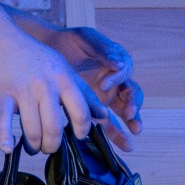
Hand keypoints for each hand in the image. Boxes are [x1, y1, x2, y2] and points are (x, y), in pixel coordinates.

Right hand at [0, 32, 92, 153]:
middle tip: (49, 147)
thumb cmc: (36, 58)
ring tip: (33, 147)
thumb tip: (104, 115)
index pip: (81, 112)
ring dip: (33, 145)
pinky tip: (7, 148)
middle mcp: (46, 86)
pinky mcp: (3, 94)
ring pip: (32, 128)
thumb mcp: (64, 70)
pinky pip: (3, 120)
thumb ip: (84, 93)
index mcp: (64, 80)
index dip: (82, 129)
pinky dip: (4, 137)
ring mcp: (23, 90)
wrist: (2, 41)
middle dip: (52, 144)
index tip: (77, 137)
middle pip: (54, 127)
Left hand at [40, 26, 142, 149]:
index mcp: (116, 65)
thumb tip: (118, 64)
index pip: (125, 74)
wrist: (50, 50)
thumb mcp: (87, 39)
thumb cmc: (70, 42)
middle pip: (131, 95)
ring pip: (125, 112)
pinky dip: (117, 135)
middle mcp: (115, 83)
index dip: (117, 79)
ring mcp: (106, 98)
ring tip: (134, 132)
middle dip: (133, 105)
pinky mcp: (96, 110)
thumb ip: (103, 49)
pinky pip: (109, 124)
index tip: (103, 84)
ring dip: (131, 123)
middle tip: (129, 113)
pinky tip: (124, 145)